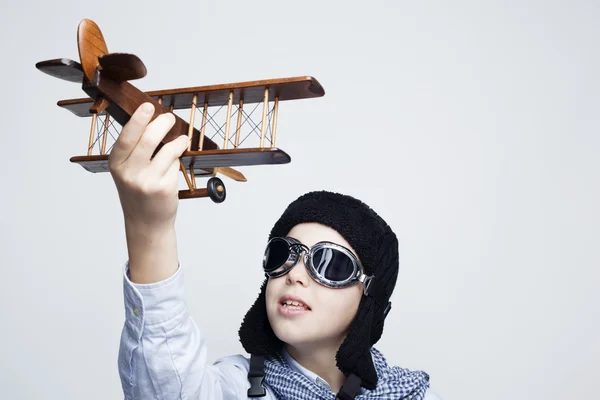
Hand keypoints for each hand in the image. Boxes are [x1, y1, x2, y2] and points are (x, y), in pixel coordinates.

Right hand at [108, 102, 188, 227]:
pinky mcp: (163, 188)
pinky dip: (177, 161)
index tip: (148, 106)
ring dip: (177, 142)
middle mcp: (129, 173)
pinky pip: (175, 166)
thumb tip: (153, 122)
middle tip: (169, 117)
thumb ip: (135, 150)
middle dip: (162, 124)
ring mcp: (147, 181)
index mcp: (116, 164)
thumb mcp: (127, 171)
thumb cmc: (138, 192)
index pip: (126, 137)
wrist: (145, 222)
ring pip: (167, 151)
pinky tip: (175, 163)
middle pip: (148, 140)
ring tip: (182, 139)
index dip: (138, 120)